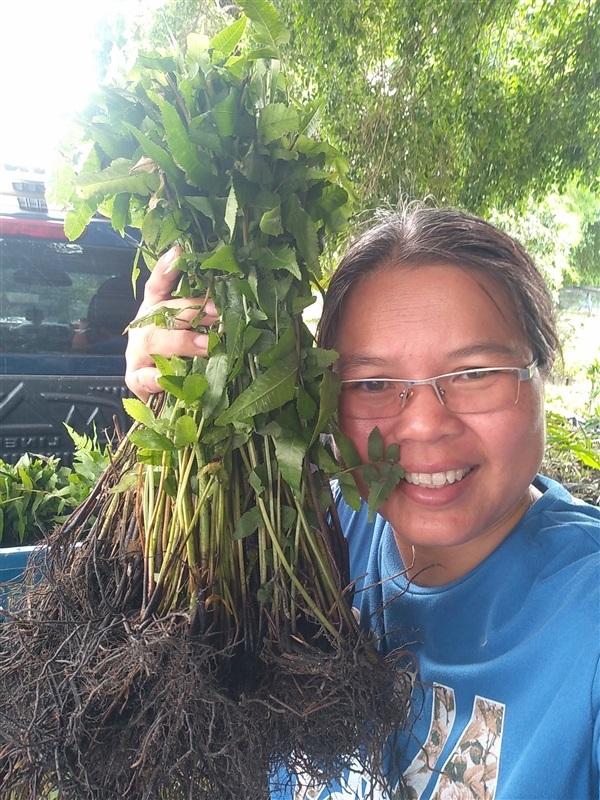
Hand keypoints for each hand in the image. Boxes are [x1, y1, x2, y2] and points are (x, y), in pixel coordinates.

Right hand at [125, 246, 218, 401]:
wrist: (155, 392)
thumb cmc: (176, 358)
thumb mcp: (189, 334)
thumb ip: (204, 319)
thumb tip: (236, 306)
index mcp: (155, 311)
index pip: (158, 285)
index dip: (166, 268)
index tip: (179, 251)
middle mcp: (145, 327)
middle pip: (163, 311)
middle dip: (191, 310)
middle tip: (216, 312)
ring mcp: (137, 352)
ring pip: (157, 341)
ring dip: (183, 341)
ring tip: (207, 344)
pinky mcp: (135, 378)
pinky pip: (145, 376)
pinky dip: (157, 376)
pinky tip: (168, 376)